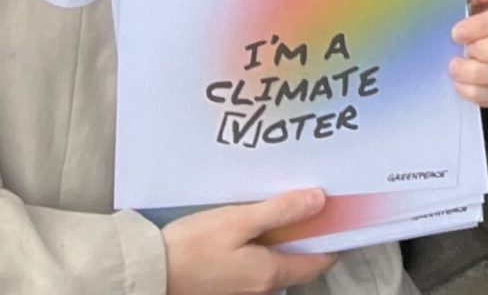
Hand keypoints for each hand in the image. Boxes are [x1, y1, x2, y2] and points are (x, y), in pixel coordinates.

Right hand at [163, 188, 334, 294]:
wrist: (151, 272)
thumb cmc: (192, 247)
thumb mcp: (239, 220)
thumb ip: (281, 211)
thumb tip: (319, 201)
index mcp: (270, 273)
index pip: (318, 262)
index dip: (331, 240)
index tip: (336, 218)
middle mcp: (261, 290)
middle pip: (298, 265)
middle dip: (306, 239)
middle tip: (307, 208)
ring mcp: (243, 292)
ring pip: (276, 266)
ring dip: (283, 243)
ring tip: (277, 213)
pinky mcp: (226, 288)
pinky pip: (256, 269)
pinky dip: (262, 250)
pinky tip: (250, 230)